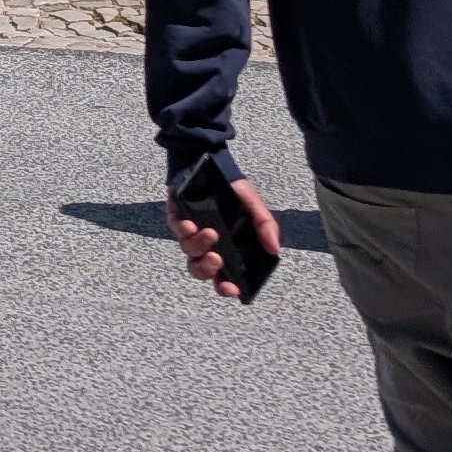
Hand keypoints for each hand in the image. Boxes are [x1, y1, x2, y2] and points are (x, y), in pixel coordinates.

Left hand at [167, 177, 278, 301]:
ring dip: (199, 245)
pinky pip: (176, 229)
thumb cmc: (234, 191)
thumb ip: (266, 226)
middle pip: (201, 270)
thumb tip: (274, 249)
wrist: (212, 162)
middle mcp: (207, 245)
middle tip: (217, 260)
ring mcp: (190, 232)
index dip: (226, 287)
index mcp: (226, 249)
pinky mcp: (176, 217)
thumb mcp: (254, 206)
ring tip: (211, 233)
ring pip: (189, 251)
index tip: (233, 289)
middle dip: (207, 270)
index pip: (223, 277)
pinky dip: (184, 229)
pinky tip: (191, 225)